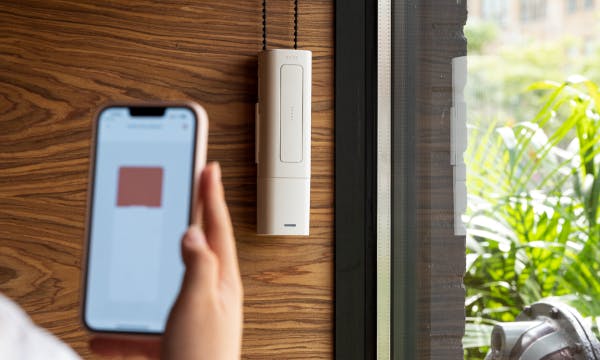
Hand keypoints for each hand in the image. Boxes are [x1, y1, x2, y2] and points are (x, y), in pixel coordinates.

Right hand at [90, 162, 243, 358]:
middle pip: (198, 247)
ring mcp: (193, 315)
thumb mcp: (199, 305)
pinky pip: (147, 327)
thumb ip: (196, 267)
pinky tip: (105, 336)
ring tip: (140, 251)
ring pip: (168, 282)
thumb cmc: (204, 358)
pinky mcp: (175, 339)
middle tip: (182, 191)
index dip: (211, 195)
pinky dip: (126, 330)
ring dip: (151, 269)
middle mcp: (211, 294)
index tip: (208, 167)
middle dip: (187, 218)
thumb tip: (192, 231)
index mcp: (221, 281)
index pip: (217, 227)